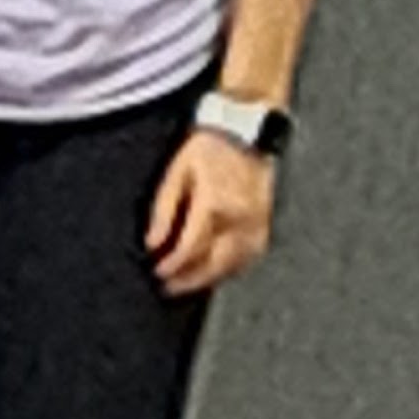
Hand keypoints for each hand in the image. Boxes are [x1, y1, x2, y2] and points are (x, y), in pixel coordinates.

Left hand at [148, 131, 276, 295]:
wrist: (243, 130)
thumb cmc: (207, 148)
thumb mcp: (175, 174)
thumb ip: (164, 212)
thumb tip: (153, 244)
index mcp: (215, 206)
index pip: (191, 248)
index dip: (172, 265)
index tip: (157, 273)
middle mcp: (240, 218)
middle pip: (215, 264)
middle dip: (191, 280)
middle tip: (169, 288)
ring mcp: (257, 222)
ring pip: (235, 264)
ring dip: (211, 278)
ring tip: (188, 283)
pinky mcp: (266, 221)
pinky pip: (250, 255)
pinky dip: (232, 267)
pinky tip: (216, 270)